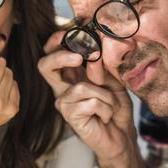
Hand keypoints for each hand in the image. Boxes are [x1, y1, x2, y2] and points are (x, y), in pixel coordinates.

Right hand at [38, 31, 135, 167]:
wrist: (122, 137)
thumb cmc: (116, 108)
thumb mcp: (114, 80)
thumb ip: (102, 66)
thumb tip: (94, 52)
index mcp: (71, 74)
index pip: (53, 52)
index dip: (57, 39)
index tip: (72, 29)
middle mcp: (62, 87)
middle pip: (44, 65)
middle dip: (61, 56)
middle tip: (79, 57)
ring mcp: (64, 103)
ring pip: (81, 87)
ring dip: (105, 95)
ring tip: (110, 105)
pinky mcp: (69, 117)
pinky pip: (90, 103)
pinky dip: (106, 108)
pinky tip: (106, 116)